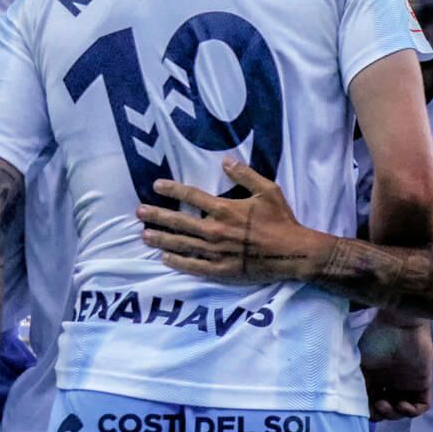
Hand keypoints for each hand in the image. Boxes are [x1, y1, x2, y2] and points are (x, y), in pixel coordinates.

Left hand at [138, 158, 328, 282]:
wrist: (293, 253)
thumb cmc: (281, 220)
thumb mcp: (268, 190)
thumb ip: (245, 174)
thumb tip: (225, 160)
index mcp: (225, 210)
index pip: (192, 197)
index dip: (172, 190)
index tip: (157, 186)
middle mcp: (215, 231)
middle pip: (179, 222)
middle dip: (157, 216)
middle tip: (139, 212)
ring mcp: (216, 253)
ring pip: (181, 244)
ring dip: (161, 238)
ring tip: (144, 235)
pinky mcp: (220, 270)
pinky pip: (193, 266)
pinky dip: (178, 262)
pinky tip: (165, 258)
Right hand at [359, 313, 432, 419]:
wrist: (398, 323)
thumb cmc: (376, 338)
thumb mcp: (358, 363)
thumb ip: (354, 383)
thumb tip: (349, 404)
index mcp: (376, 377)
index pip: (372, 403)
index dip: (368, 411)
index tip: (362, 410)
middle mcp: (392, 382)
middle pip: (388, 409)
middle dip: (381, 414)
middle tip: (376, 406)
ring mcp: (408, 382)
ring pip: (403, 410)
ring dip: (394, 415)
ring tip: (386, 405)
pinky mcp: (423, 381)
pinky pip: (421, 405)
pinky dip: (411, 411)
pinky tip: (402, 404)